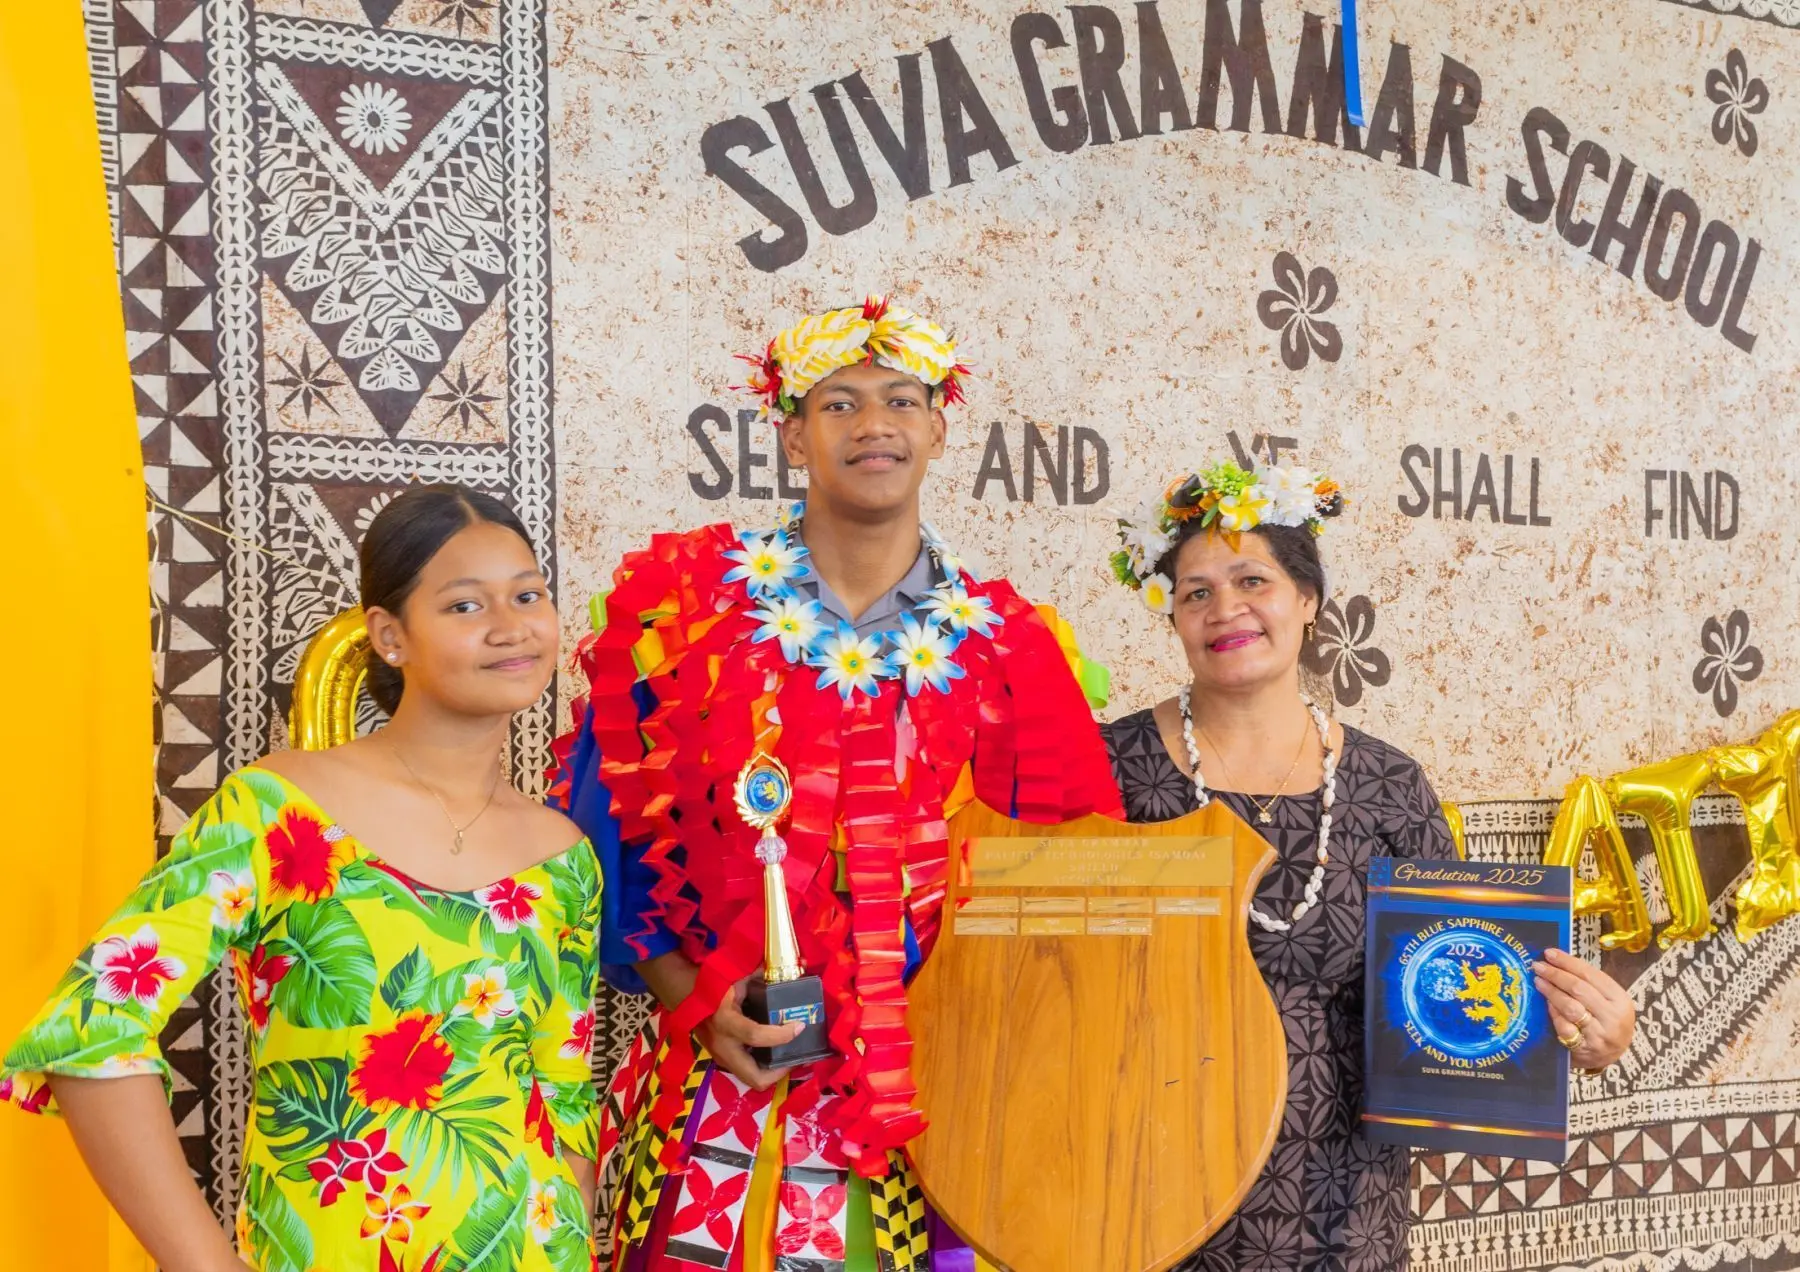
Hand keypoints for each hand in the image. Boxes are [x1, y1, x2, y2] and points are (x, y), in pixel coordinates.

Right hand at [694, 978, 803, 1090]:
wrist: (684, 995)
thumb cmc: (713, 984)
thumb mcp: (738, 975)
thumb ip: (766, 974)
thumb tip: (801, 965)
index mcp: (725, 1022)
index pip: (757, 1036)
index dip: (782, 1034)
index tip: (800, 1026)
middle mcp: (723, 1046)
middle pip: (755, 1078)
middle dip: (780, 1072)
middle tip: (795, 1057)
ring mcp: (721, 1057)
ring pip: (751, 1079)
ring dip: (772, 1072)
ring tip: (788, 1054)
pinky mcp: (722, 1059)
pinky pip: (746, 1070)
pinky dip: (762, 1065)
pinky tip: (773, 1050)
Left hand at [1532, 947, 1636, 1069]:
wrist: (1610, 1055)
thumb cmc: (1605, 1021)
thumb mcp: (1607, 1001)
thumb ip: (1588, 983)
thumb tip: (1557, 961)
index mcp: (1620, 999)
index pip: (1590, 974)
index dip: (1567, 962)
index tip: (1549, 953)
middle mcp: (1613, 1017)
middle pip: (1579, 989)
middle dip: (1556, 975)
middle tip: (1538, 966)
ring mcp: (1600, 1034)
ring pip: (1571, 1008)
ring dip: (1551, 992)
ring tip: (1538, 981)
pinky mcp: (1585, 1048)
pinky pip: (1565, 1027)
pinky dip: (1554, 1013)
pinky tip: (1546, 1004)